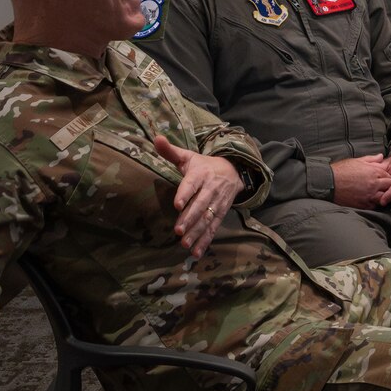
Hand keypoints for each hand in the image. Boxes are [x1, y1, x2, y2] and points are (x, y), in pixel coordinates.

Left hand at [153, 135, 243, 257]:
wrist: (234, 171)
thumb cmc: (203, 165)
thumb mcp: (188, 156)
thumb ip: (171, 151)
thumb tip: (156, 138)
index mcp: (201, 174)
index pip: (192, 184)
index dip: (185, 193)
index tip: (177, 204)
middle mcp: (211, 188)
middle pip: (200, 204)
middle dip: (190, 218)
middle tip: (178, 231)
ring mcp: (217, 202)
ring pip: (208, 218)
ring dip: (197, 232)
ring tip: (185, 244)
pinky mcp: (221, 213)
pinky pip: (214, 228)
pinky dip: (206, 240)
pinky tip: (196, 252)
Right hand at [330, 154, 390, 208]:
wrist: (328, 182)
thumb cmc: (341, 170)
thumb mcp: (357, 160)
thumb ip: (371, 159)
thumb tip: (381, 156)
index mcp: (374, 172)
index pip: (390, 176)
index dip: (387, 177)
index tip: (383, 179)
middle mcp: (374, 184)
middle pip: (389, 186)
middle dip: (387, 186)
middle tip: (381, 186)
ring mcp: (369, 195)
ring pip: (384, 197)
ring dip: (381, 195)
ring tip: (375, 194)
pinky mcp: (363, 204)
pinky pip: (374, 205)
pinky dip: (373, 203)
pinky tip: (368, 199)